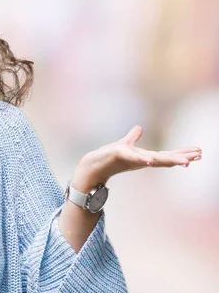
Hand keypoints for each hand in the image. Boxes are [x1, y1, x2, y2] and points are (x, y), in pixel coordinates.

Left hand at [75, 125, 201, 185]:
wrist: (93, 165)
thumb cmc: (109, 157)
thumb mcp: (124, 144)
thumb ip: (132, 137)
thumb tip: (139, 128)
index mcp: (145, 156)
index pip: (167, 154)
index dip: (182, 153)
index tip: (198, 152)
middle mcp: (141, 160)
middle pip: (165, 158)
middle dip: (182, 157)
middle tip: (199, 156)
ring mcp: (133, 159)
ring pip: (155, 159)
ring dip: (170, 160)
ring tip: (186, 162)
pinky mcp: (122, 156)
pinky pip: (135, 158)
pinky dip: (143, 159)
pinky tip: (151, 160)